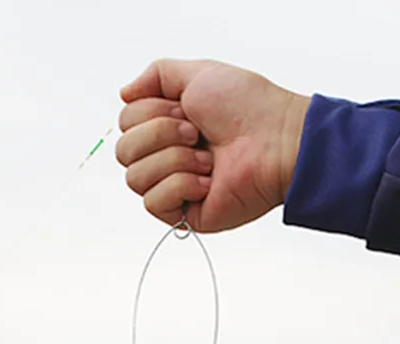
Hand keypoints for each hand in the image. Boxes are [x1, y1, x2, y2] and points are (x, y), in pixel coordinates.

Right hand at [116, 59, 310, 231]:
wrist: (276, 141)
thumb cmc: (248, 108)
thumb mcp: (196, 73)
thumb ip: (155, 75)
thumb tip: (123, 94)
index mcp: (168, 127)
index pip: (125, 123)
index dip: (151, 112)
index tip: (187, 109)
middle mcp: (168, 157)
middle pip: (123, 151)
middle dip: (160, 134)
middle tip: (196, 133)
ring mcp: (176, 188)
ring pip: (135, 178)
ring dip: (173, 160)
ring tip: (207, 159)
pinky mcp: (185, 215)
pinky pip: (153, 202)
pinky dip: (180, 185)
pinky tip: (208, 182)